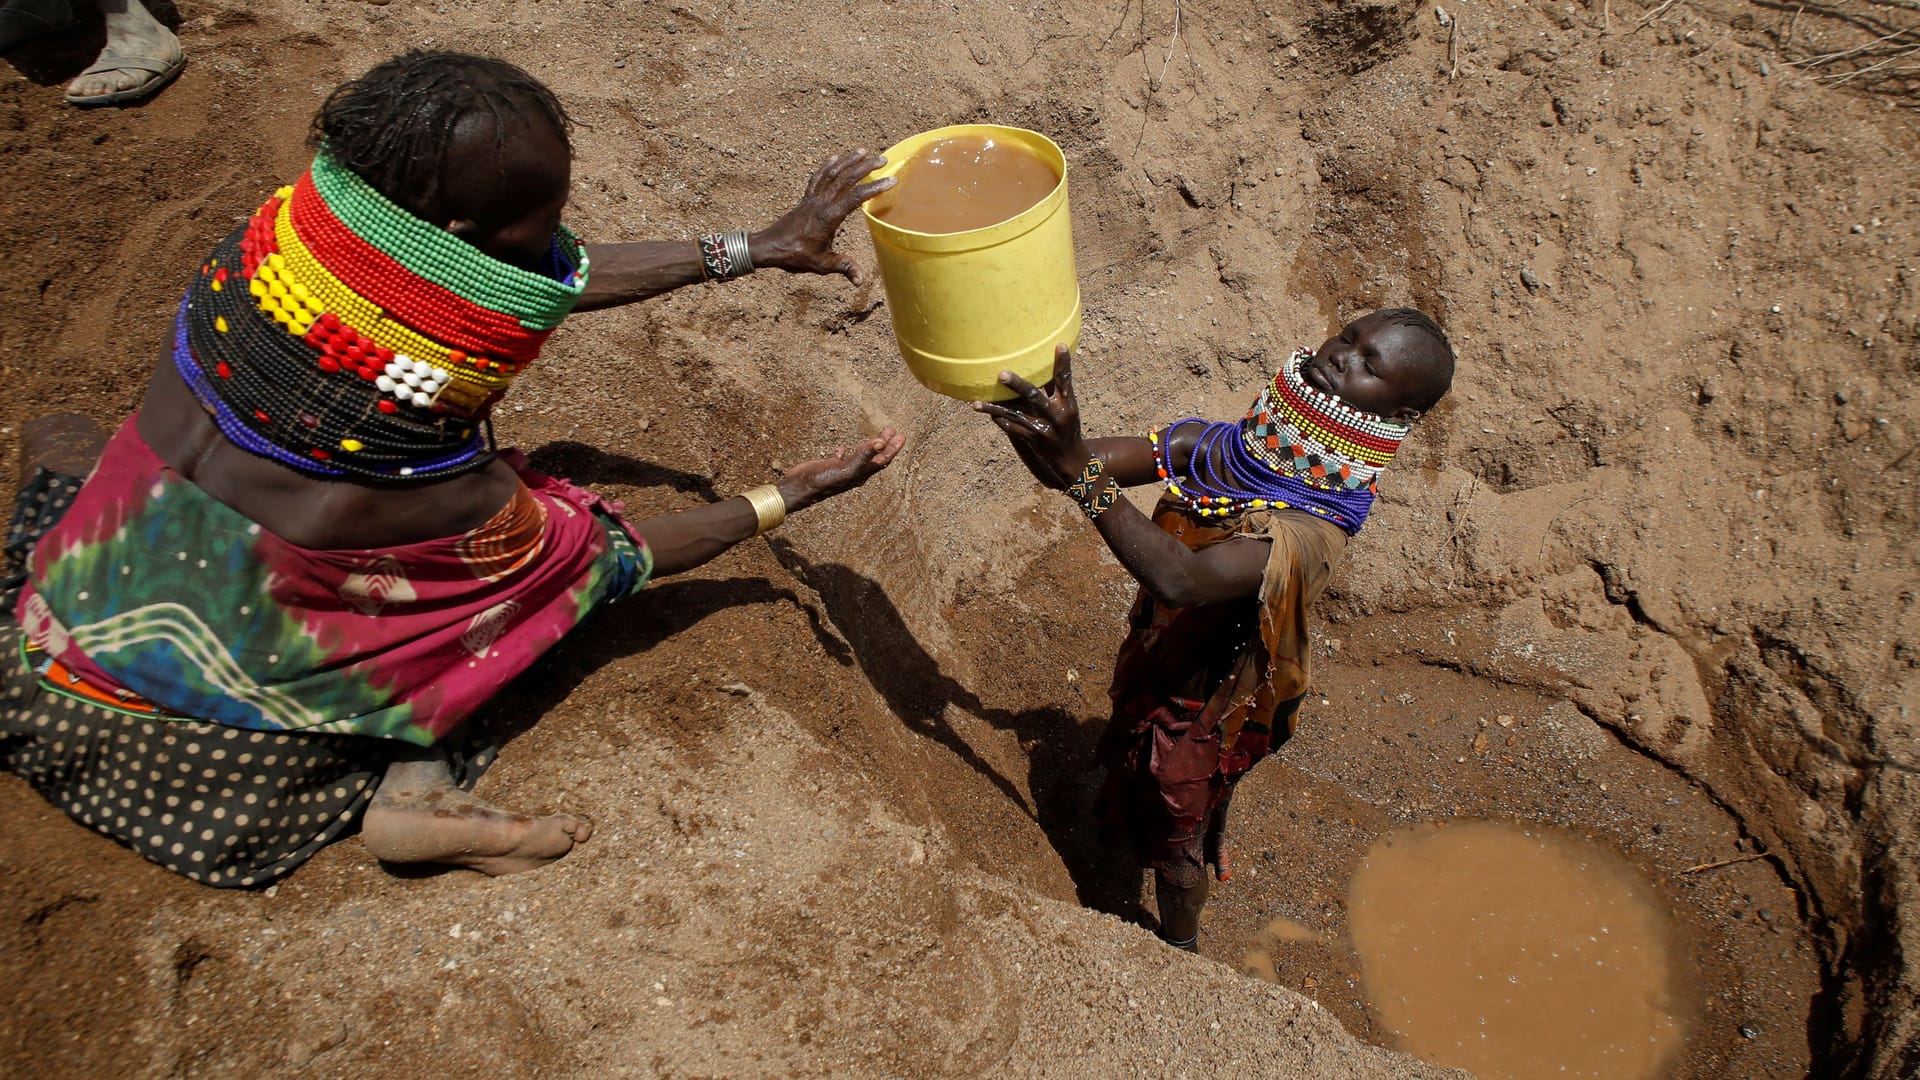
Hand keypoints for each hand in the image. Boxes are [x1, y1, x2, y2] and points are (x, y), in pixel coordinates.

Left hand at [751, 151, 895, 283]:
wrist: (769, 247)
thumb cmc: (794, 256)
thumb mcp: (821, 264)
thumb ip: (842, 267)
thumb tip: (859, 280)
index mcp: (828, 217)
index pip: (855, 198)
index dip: (874, 188)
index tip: (891, 180)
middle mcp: (821, 203)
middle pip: (846, 178)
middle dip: (865, 167)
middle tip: (883, 159)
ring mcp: (812, 199)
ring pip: (832, 173)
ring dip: (848, 161)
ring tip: (863, 151)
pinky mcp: (806, 199)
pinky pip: (817, 178)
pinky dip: (827, 166)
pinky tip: (835, 159)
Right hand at [773, 428, 905, 511]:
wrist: (798, 489)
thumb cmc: (822, 481)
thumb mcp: (846, 468)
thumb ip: (864, 455)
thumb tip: (882, 442)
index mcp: (861, 474)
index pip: (882, 460)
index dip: (892, 448)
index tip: (901, 436)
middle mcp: (854, 473)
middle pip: (875, 458)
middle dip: (885, 445)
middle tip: (893, 431)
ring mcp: (841, 470)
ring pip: (860, 457)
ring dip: (869, 446)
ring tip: (876, 435)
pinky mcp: (828, 467)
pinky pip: (841, 459)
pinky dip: (845, 452)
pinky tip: (843, 448)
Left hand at [971, 344, 1088, 489]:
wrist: (1069, 458)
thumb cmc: (1067, 426)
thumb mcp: (1068, 407)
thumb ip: (1055, 387)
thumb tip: (1044, 363)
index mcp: (1067, 404)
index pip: (1065, 380)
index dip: (1063, 363)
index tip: (1059, 345)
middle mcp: (1055, 415)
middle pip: (1034, 397)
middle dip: (1017, 385)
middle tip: (1002, 373)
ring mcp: (1041, 429)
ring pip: (1015, 415)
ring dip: (994, 408)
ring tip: (976, 404)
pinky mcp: (1031, 440)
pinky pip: (1011, 429)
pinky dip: (999, 420)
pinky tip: (984, 411)